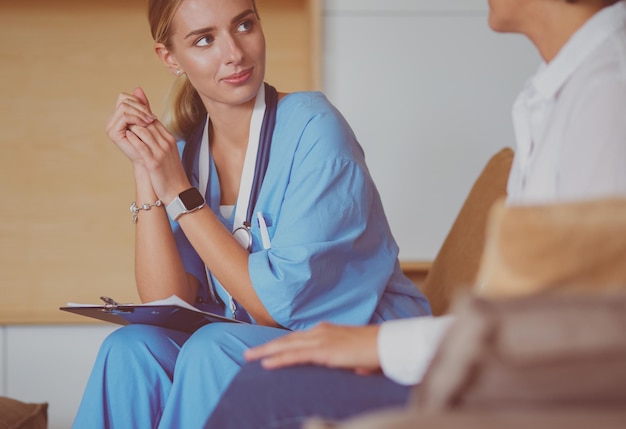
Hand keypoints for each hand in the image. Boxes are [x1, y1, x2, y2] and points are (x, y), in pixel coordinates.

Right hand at [105, 87, 156, 165]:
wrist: (149, 160)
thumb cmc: (150, 142)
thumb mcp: (147, 120)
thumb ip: (142, 106)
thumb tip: (138, 88)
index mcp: (119, 116)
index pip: (125, 97)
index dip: (138, 102)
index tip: (151, 113)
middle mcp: (112, 120)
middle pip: (124, 100)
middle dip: (141, 107)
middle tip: (152, 118)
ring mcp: (111, 126)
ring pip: (124, 107)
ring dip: (140, 112)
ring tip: (150, 121)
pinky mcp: (112, 132)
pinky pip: (124, 117)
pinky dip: (137, 118)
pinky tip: (146, 124)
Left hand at [108, 87, 189, 201]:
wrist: (178, 190)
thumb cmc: (171, 172)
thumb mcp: (167, 152)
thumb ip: (158, 139)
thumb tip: (148, 130)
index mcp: (169, 139)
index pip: (154, 120)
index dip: (141, 116)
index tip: (130, 116)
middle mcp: (166, 143)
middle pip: (148, 123)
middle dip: (135, 119)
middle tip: (124, 118)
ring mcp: (161, 152)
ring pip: (144, 131)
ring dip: (132, 127)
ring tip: (123, 126)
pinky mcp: (154, 162)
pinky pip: (141, 146)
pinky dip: (133, 139)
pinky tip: (126, 136)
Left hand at [244, 322, 381, 374]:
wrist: (386, 344)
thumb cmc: (374, 350)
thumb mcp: (352, 354)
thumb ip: (344, 359)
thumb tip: (348, 370)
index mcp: (326, 331)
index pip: (297, 338)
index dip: (280, 343)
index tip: (266, 349)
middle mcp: (320, 332)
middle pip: (287, 340)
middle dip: (266, 346)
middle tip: (248, 353)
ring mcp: (321, 340)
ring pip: (286, 346)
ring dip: (266, 352)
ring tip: (249, 358)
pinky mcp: (324, 352)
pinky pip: (296, 356)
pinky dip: (280, 359)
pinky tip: (267, 364)